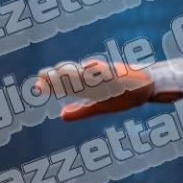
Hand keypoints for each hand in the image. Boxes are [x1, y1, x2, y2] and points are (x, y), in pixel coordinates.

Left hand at [33, 58, 155, 119]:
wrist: (147, 87)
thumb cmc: (122, 96)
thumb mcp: (99, 106)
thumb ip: (81, 110)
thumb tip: (61, 115)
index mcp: (87, 88)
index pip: (66, 87)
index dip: (51, 86)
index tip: (36, 86)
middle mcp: (94, 80)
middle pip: (73, 77)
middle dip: (58, 77)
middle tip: (41, 75)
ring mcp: (107, 76)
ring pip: (88, 73)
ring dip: (74, 71)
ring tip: (59, 70)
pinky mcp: (121, 73)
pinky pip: (110, 70)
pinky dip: (99, 68)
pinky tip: (88, 66)